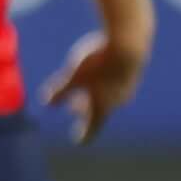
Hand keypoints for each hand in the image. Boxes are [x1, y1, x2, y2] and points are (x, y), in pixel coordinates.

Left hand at [40, 29, 144, 143]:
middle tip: (74, 110)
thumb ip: (61, 91)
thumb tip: (47, 103)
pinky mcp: (133, 71)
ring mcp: (128, 85)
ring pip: (109, 95)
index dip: (84, 134)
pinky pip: (116, 82)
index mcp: (103, 105)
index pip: (92, 126)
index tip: (79, 141)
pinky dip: (104, 82)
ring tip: (85, 90)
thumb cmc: (98, 60)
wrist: (130, 40)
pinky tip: (100, 73)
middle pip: (100, 109)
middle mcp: (118, 99)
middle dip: (85, 110)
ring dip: (95, 95)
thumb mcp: (73, 76)